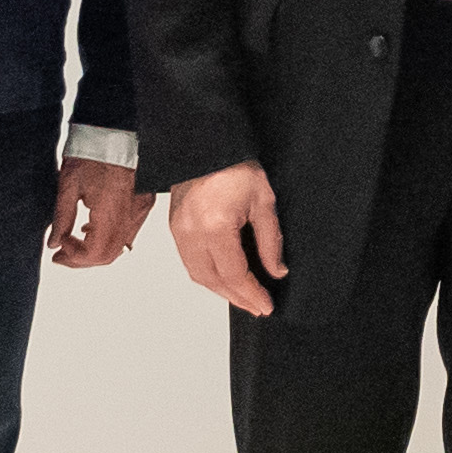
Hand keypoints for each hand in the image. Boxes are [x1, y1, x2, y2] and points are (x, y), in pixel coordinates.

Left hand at [50, 158, 149, 268]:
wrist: (112, 130)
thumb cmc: (90, 153)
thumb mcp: (67, 186)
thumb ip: (61, 219)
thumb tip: (54, 244)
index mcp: (110, 211)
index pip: (96, 253)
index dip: (75, 257)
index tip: (58, 248)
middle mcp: (130, 214)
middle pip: (109, 255)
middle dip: (84, 259)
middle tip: (62, 253)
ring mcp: (139, 209)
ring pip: (120, 246)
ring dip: (97, 250)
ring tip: (75, 239)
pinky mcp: (143, 202)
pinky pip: (128, 231)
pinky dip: (109, 237)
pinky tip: (92, 227)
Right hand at [170, 162, 289, 316]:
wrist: (206, 144)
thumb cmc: (235, 166)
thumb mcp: (263, 202)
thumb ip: (270, 240)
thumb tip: (276, 270)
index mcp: (216, 227)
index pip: (235, 274)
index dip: (252, 294)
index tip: (266, 306)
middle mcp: (193, 233)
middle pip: (213, 281)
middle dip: (236, 298)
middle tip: (256, 307)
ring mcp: (180, 231)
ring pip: (198, 275)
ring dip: (220, 290)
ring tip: (242, 297)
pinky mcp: (175, 227)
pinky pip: (189, 262)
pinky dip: (206, 276)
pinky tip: (222, 278)